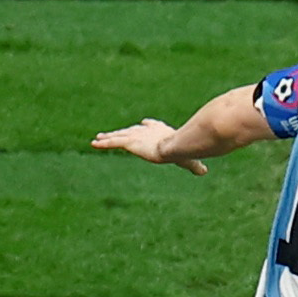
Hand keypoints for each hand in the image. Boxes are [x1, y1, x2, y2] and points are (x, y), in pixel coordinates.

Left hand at [90, 118, 207, 174]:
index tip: (143, 124)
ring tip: (98, 138)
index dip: (147, 126)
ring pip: (119, 136)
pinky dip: (103, 144)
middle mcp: (146, 131)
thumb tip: (204, 172)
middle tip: (114, 133)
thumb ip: (194, 166)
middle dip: (122, 132)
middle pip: (131, 130)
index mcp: (160, 131)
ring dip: (108, 138)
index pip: (150, 126)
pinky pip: (113, 143)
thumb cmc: (183, 151)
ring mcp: (136, 135)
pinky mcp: (129, 142)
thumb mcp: (189, 160)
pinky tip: (93, 144)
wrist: (173, 147)